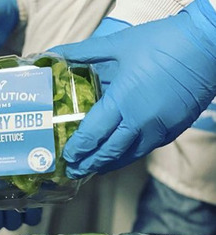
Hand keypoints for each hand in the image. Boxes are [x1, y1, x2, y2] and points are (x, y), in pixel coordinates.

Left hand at [49, 0, 215, 178]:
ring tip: (95, 169)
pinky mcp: (175, 128)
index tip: (66, 157)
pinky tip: (123, 155)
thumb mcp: (118, 45)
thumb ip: (84, 53)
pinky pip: (147, 148)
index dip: (78, 149)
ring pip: (130, 155)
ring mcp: (160, 128)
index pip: (92, 134)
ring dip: (110, 164)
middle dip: (89, 163)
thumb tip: (56, 54)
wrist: (208, 45)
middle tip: (74, 171)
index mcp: (122, 102)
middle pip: (109, 151)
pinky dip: (131, 154)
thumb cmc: (162, 42)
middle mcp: (140, 121)